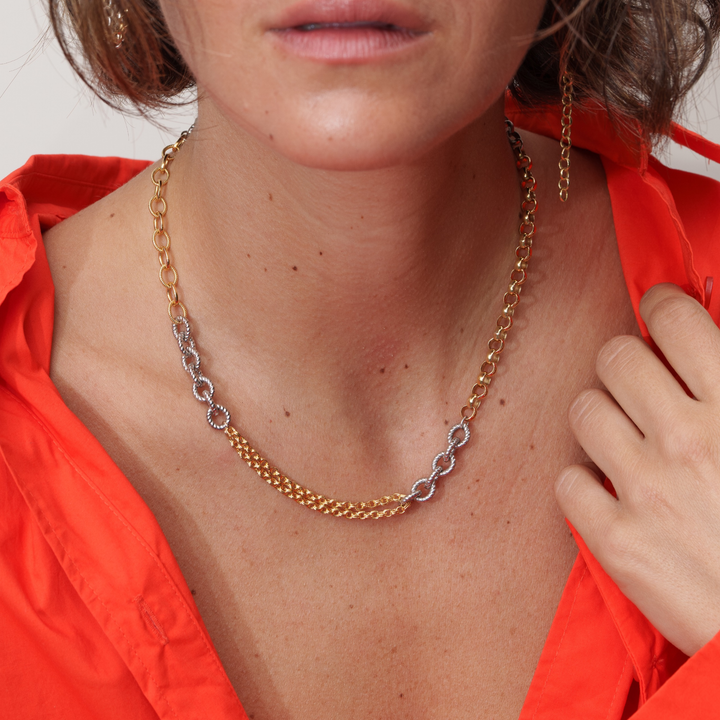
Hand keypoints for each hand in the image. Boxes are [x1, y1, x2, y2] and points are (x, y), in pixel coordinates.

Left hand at [555, 283, 719, 656]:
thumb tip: (711, 338)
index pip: (674, 320)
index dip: (660, 306)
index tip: (657, 313)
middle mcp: (687, 439)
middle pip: (614, 358)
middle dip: (624, 363)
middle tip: (639, 384)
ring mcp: (646, 490)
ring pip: (583, 411)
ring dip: (600, 417)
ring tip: (623, 438)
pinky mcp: (616, 541)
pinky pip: (567, 481)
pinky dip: (585, 482)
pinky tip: (610, 492)